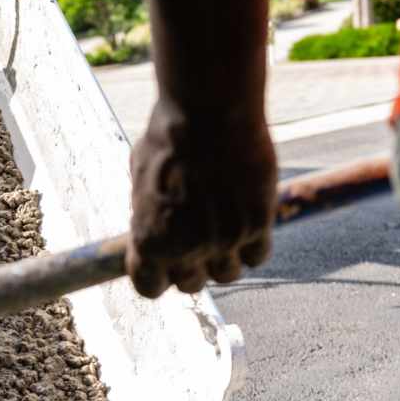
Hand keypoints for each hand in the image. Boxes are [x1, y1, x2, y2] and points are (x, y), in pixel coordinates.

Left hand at [127, 105, 277, 298]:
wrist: (208, 111)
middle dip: (192, 266)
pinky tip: (248, 221)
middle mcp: (183, 249)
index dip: (158, 278)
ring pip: (227, 274)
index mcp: (148, 242)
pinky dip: (254, 244)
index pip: (150, 289)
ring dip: (225, 258)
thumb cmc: (168, 139)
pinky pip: (258, 255)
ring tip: (223, 228)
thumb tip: (150, 229)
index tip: (164, 265)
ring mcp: (222, 241)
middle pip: (191, 285)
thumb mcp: (141, 182)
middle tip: (196, 239)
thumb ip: (147, 215)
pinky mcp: (256, 226)